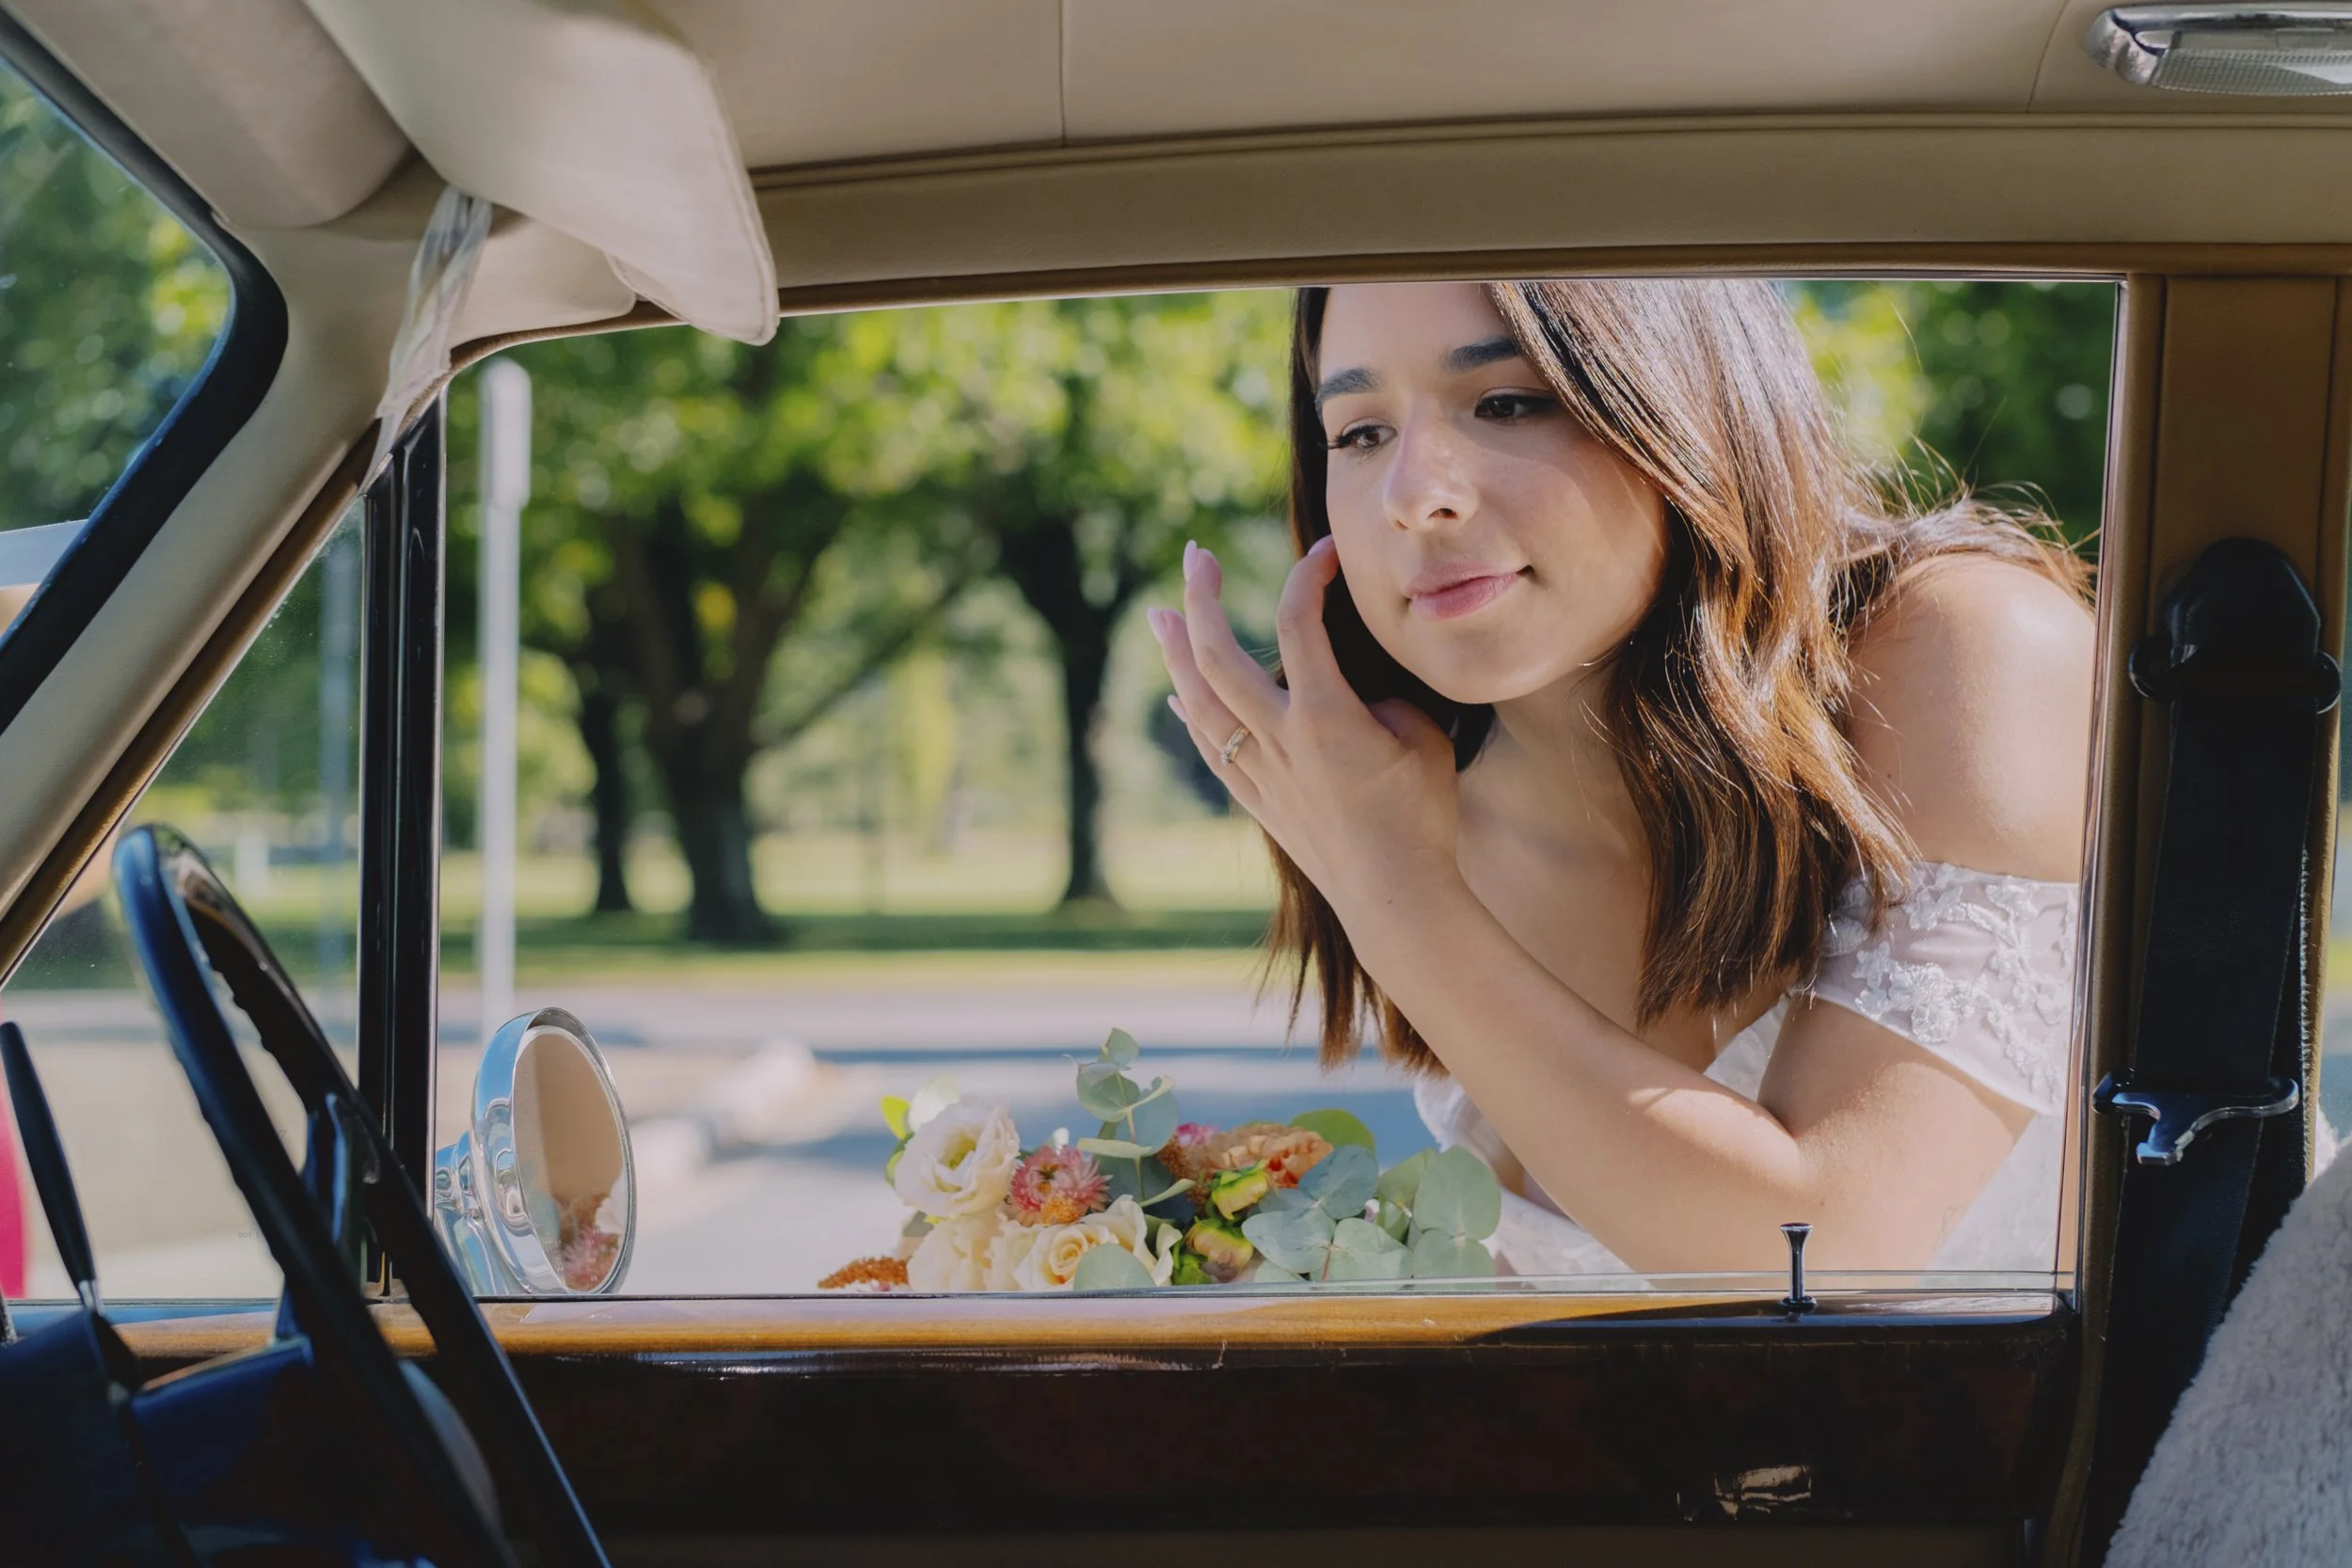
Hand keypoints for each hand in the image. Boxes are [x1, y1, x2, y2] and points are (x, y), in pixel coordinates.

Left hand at [1150, 538, 1461, 914]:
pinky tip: (1175, 695)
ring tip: (1159, 614)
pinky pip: (1209, 748)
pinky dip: (1189, 715)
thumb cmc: (1422, 815)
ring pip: (1199, 702)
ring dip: (1176, 653)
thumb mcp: (1421, 737)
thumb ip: (1381, 694)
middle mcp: (1280, 740)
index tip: (1326, 552)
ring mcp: (1262, 773)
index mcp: (1325, 716)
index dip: (1307, 574)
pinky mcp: (1258, 801)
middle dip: (1200, 597)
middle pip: (1218, 655)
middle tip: (1196, 555)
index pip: (1299, 622)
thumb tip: (1348, 679)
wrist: (1396, 895)